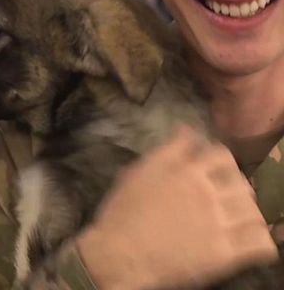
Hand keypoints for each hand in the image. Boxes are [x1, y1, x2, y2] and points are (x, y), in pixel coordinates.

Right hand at [76, 126, 277, 289]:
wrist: (119, 252)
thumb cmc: (123, 209)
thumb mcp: (139, 170)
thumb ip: (167, 149)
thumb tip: (185, 129)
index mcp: (186, 170)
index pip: (219, 154)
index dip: (221, 160)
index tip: (217, 168)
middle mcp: (206, 191)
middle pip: (239, 179)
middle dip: (236, 185)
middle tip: (227, 195)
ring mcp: (217, 221)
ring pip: (252, 208)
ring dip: (248, 211)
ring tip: (239, 218)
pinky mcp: (223, 253)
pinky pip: (259, 243)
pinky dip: (261, 241)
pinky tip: (251, 241)